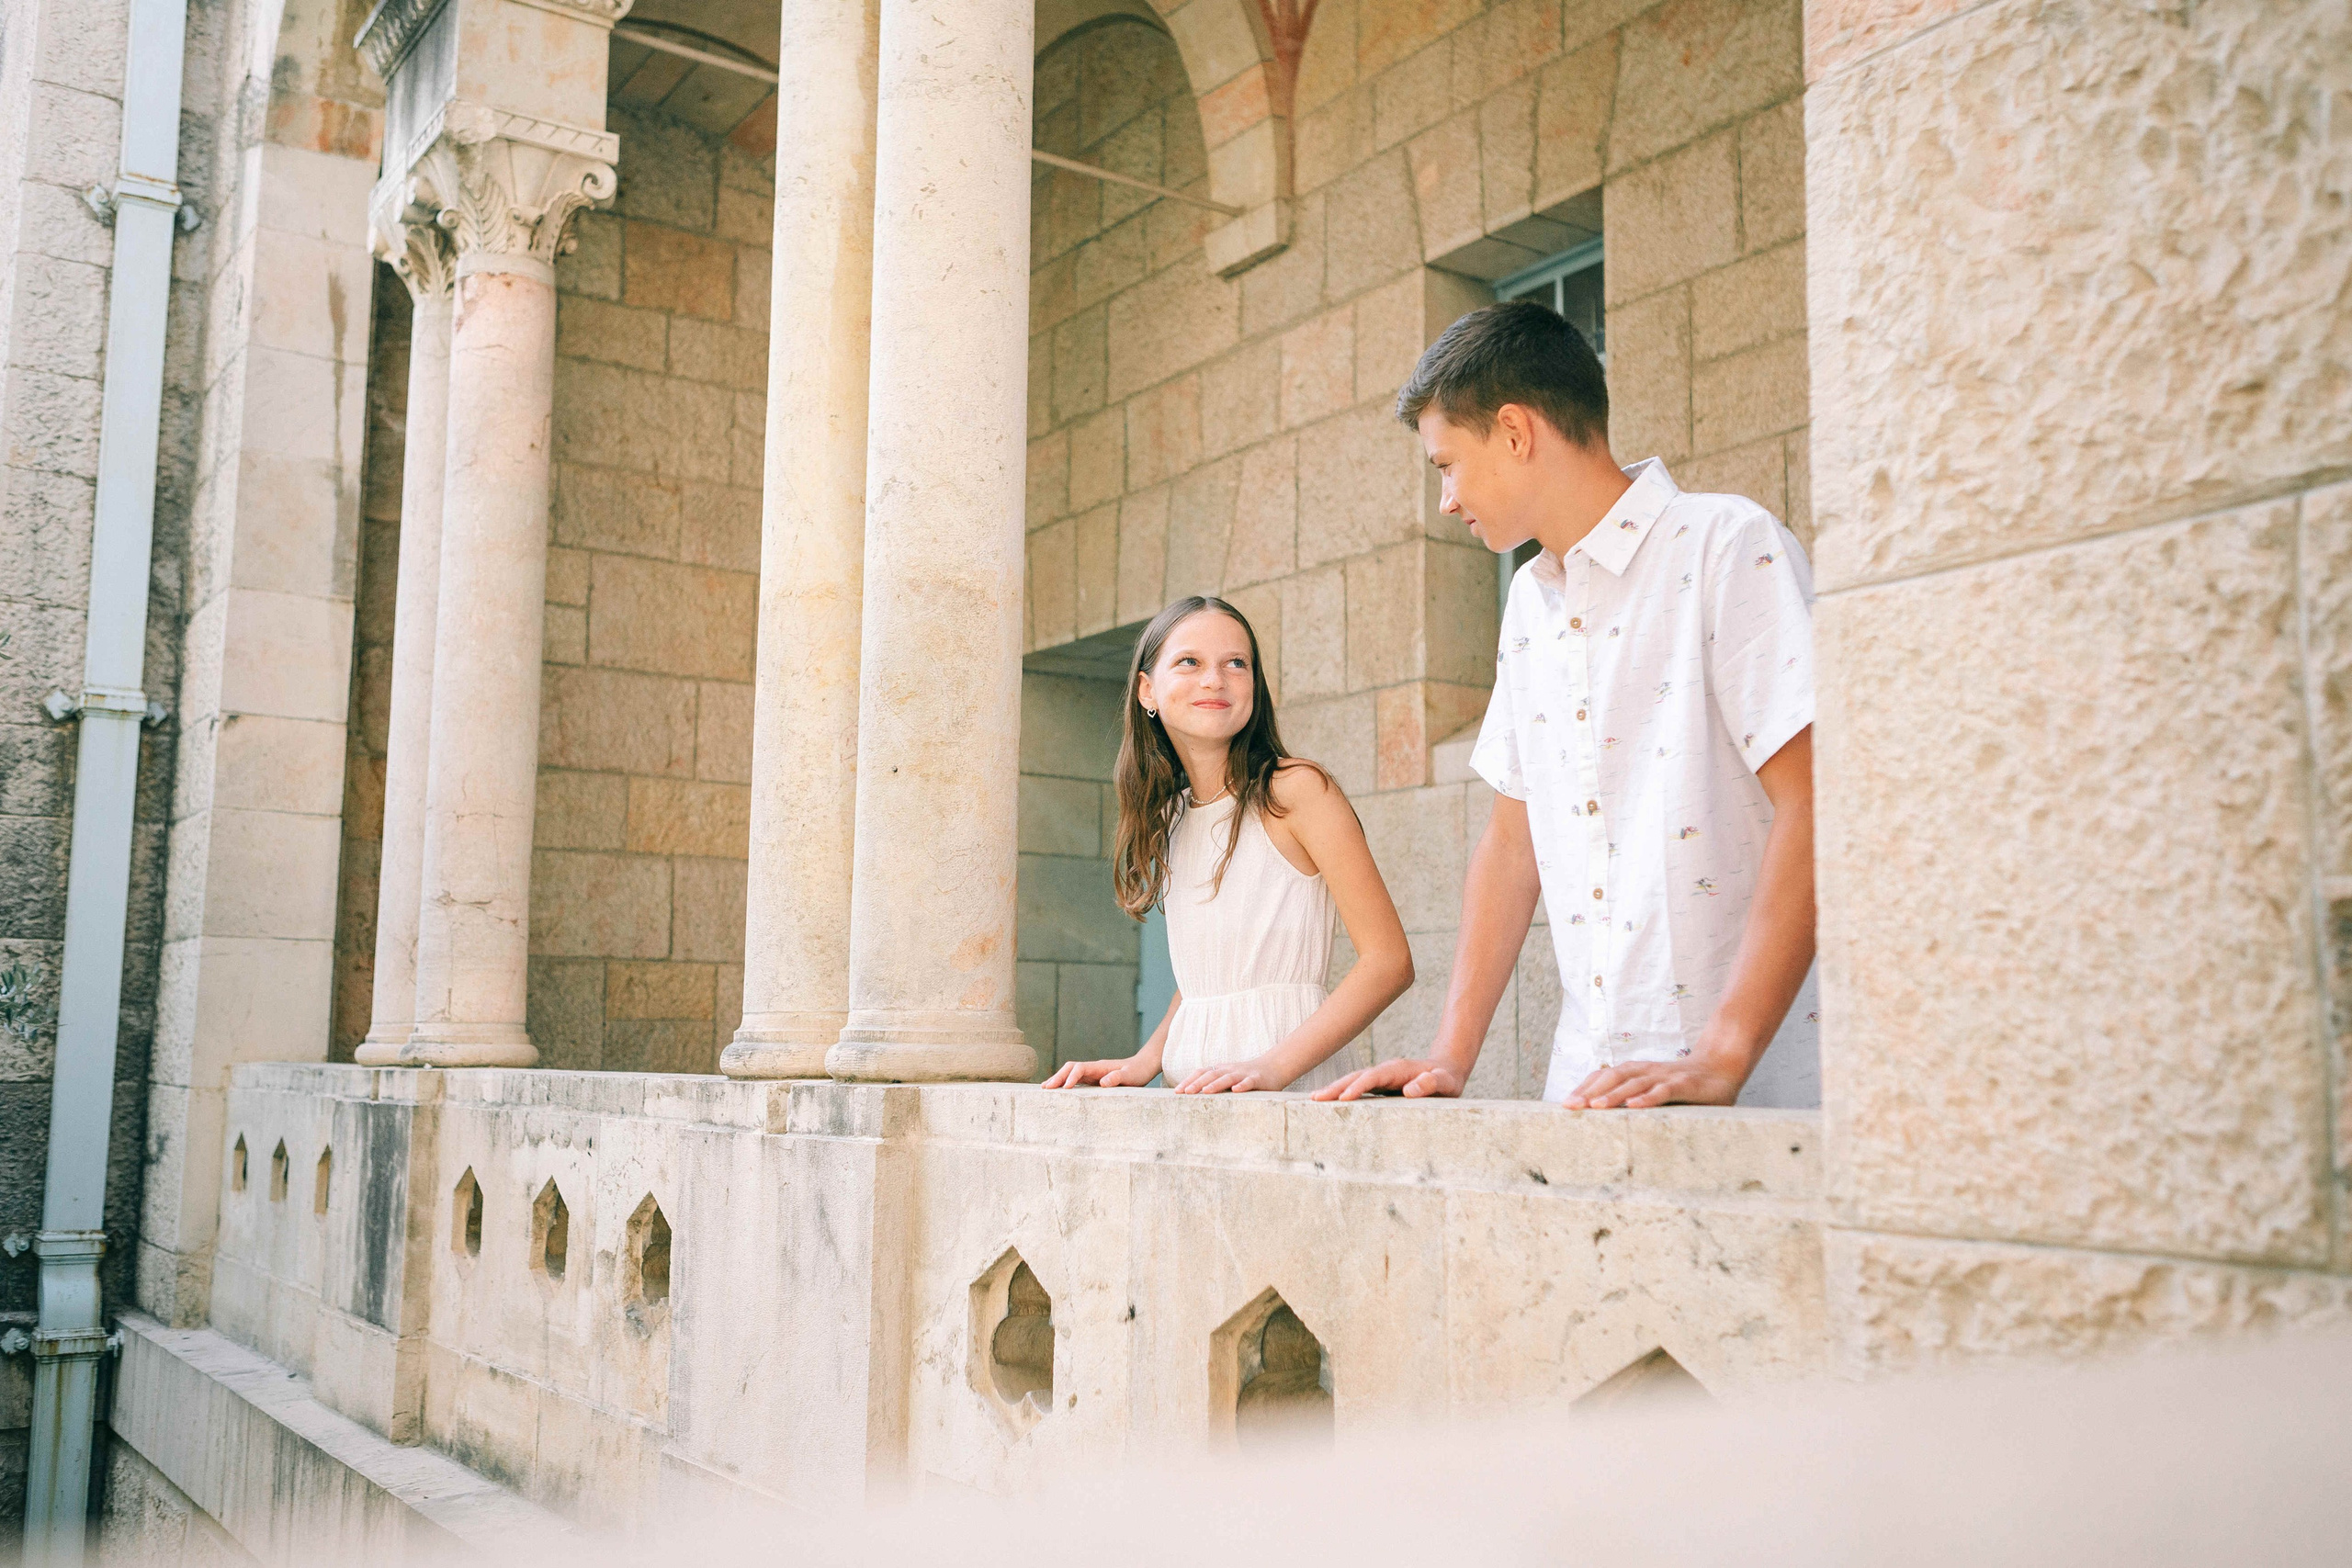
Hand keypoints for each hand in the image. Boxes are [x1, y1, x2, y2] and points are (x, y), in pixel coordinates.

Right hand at [1042, 1056, 1157, 1088]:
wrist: (1143, 1066)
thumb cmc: (1138, 1071)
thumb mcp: (1131, 1075)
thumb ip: (1118, 1077)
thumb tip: (1103, 1082)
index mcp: (1100, 1067)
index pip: (1080, 1068)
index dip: (1072, 1077)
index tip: (1066, 1088)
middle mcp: (1093, 1068)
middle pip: (1070, 1068)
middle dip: (1058, 1077)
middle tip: (1046, 1088)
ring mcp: (1093, 1073)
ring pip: (1070, 1073)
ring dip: (1058, 1079)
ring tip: (1045, 1089)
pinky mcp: (1094, 1079)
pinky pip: (1076, 1080)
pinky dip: (1066, 1084)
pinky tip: (1059, 1091)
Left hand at [1173, 1059, 1291, 1093]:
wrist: (1273, 1067)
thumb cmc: (1247, 1076)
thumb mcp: (1229, 1078)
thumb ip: (1214, 1085)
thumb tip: (1193, 1096)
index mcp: (1221, 1070)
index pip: (1201, 1073)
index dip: (1189, 1080)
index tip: (1176, 1091)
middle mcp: (1229, 1070)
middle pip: (1211, 1075)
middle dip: (1197, 1083)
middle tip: (1185, 1093)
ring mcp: (1243, 1074)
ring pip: (1227, 1078)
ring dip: (1216, 1084)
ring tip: (1205, 1091)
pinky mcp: (1257, 1079)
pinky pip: (1249, 1082)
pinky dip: (1242, 1085)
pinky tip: (1236, 1090)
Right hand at [1310, 1058, 1464, 1100]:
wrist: (1446, 1072)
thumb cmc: (1446, 1079)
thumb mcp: (1446, 1082)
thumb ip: (1431, 1083)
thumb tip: (1410, 1089)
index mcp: (1397, 1070)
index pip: (1373, 1077)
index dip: (1358, 1086)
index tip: (1344, 1098)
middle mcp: (1385, 1071)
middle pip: (1356, 1077)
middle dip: (1336, 1087)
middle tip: (1315, 1099)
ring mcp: (1380, 1078)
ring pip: (1353, 1081)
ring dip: (1334, 1089)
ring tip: (1314, 1100)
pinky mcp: (1379, 1086)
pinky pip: (1357, 1088)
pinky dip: (1342, 1093)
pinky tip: (1330, 1102)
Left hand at [1561, 1047, 1746, 1108]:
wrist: (1722, 1066)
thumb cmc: (1685, 1086)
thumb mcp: (1657, 1092)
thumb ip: (1636, 1101)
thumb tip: (1609, 1123)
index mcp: (1637, 1072)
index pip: (1605, 1076)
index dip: (1585, 1087)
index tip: (1565, 1104)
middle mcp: (1647, 1071)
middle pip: (1613, 1076)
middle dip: (1590, 1091)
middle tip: (1570, 1107)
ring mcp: (1666, 1076)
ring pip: (1634, 1082)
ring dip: (1614, 1094)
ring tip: (1595, 1107)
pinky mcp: (1685, 1084)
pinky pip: (1664, 1090)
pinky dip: (1648, 1098)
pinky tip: (1634, 1107)